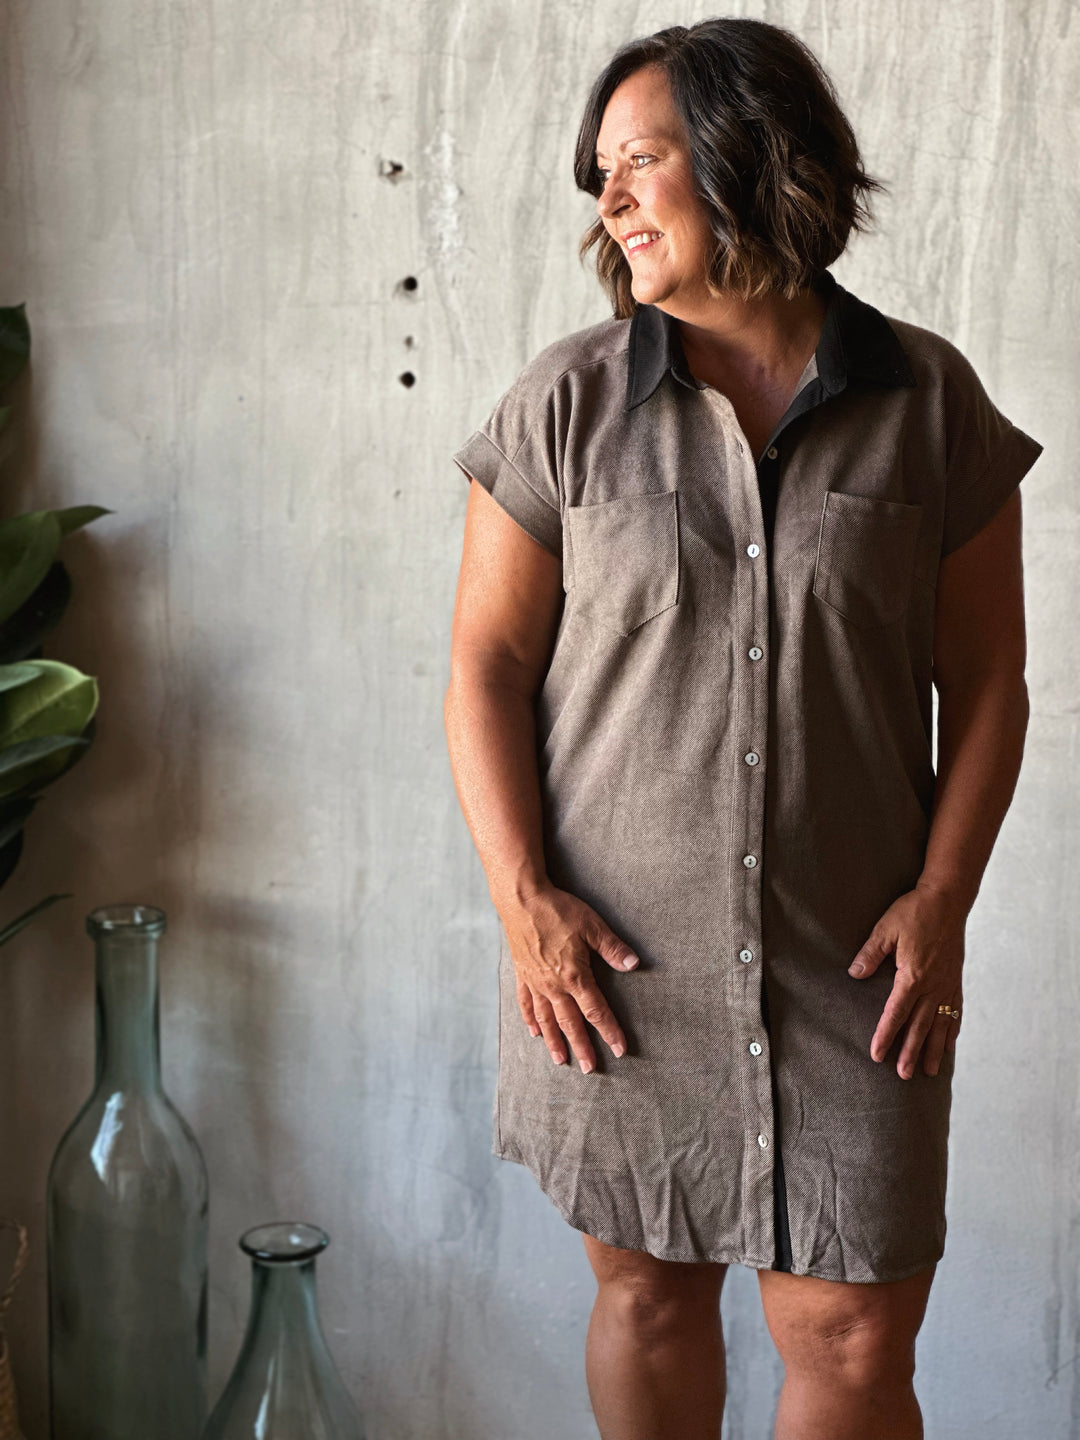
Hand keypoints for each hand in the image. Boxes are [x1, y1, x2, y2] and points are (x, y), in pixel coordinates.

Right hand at [496, 880, 638, 1074]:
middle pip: (570, 1023)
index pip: (595, 1011)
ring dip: (554, 1041)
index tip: (619, 1049)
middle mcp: (553, 985)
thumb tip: (634, 964)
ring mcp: (535, 982)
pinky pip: (525, 1003)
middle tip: (589, 1069)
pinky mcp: (522, 974)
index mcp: (574, 976)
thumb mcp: (591, 926)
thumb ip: (612, 948)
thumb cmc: (558, 910)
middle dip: (582, 1047)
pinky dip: (530, 1019)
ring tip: (561, 1060)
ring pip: (546, 1019)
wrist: (521, 899)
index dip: (609, 1031)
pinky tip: (534, 1031)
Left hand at [847, 884, 966, 1078]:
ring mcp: (947, 985)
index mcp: (912, 976)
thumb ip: (870, 953)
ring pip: (939, 1025)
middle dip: (910, 1052)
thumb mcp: (885, 929)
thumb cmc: (914, 912)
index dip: (885, 1035)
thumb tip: (854, 974)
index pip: (896, 1013)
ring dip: (932, 1049)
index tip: (877, 1055)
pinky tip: (948, 1045)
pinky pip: (955, 1012)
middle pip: (919, 1026)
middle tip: (903, 1075)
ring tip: (928, 1071)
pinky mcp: (956, 980)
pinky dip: (951, 1031)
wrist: (947, 900)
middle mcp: (933, 986)